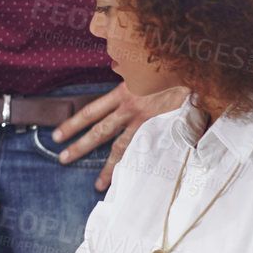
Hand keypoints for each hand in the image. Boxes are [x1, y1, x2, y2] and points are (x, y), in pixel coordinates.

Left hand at [49, 83, 190, 190]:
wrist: (194, 69)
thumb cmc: (169, 69)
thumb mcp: (144, 70)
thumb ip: (131, 76)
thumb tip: (118, 70)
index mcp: (123, 92)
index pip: (91, 111)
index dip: (73, 123)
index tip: (57, 135)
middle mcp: (130, 108)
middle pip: (99, 131)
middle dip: (79, 146)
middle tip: (63, 159)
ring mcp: (146, 121)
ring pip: (122, 147)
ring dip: (109, 167)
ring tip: (98, 184)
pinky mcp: (162, 129)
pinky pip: (147, 151)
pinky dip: (140, 166)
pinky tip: (133, 180)